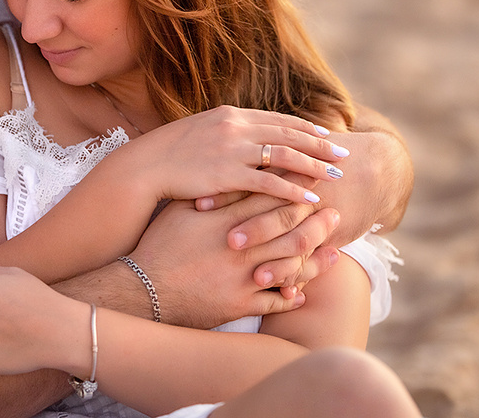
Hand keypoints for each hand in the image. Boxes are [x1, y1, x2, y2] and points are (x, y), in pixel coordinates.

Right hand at [119, 105, 349, 206]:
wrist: (145, 166)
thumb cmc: (169, 155)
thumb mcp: (200, 132)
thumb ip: (227, 132)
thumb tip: (246, 137)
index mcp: (231, 115)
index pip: (277, 119)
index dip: (305, 127)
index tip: (326, 135)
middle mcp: (236, 127)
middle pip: (289, 133)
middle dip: (320, 144)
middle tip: (343, 154)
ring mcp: (233, 149)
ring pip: (285, 155)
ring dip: (313, 165)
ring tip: (335, 176)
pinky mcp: (228, 173)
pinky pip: (269, 182)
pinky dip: (292, 190)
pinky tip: (309, 200)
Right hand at [129, 196, 339, 328]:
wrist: (143, 290)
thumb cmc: (158, 245)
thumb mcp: (181, 211)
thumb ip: (213, 195)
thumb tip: (236, 174)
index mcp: (226, 219)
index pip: (270, 197)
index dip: (295, 186)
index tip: (313, 177)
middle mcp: (240, 246)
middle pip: (289, 228)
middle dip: (316, 218)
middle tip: (335, 211)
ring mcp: (243, 277)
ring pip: (291, 264)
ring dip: (316, 256)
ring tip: (334, 249)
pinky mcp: (240, 304)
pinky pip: (276, 300)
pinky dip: (292, 295)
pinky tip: (303, 290)